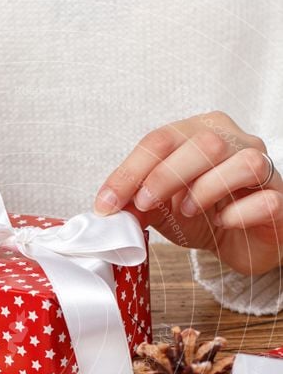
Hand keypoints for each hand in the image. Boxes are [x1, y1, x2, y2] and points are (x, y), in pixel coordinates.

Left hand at [94, 112, 282, 275]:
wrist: (243, 240)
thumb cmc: (206, 215)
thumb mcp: (163, 208)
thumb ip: (137, 203)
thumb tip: (109, 210)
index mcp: (199, 134)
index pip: (161, 140)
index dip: (130, 171)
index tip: (107, 204)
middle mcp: (234, 142)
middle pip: (203, 142)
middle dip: (165, 175)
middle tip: (145, 203)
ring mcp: (263, 168)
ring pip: (242, 161)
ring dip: (207, 188)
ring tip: (187, 211)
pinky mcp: (279, 199)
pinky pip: (265, 199)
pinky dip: (238, 213)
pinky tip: (223, 223)